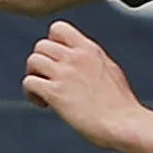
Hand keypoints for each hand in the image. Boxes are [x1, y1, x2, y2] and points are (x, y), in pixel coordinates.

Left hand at [21, 20, 147, 147]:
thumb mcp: (110, 70)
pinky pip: (29, 82)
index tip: (56, 60)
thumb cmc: (120, 105)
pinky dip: (30, 93)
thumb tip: (83, 60)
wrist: (123, 124)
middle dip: (41, 62)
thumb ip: (92, 60)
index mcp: (89, 50)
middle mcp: (75, 57)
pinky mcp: (55, 92)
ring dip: (34, 76)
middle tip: (48, 79)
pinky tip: (44, 103)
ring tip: (44, 92)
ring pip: (32, 61)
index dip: (51, 42)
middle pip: (41, 45)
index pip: (58, 28)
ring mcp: (64, 74)